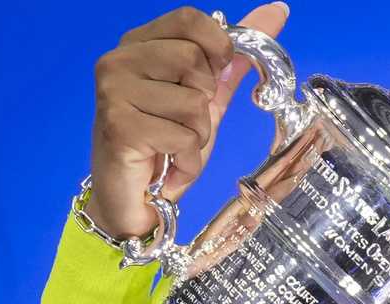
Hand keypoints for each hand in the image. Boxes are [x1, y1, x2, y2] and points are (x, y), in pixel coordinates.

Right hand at [87, 3, 288, 237]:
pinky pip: (184, 136)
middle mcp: (119, 60)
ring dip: (197, 134)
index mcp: (139, 44)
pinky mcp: (119, 126)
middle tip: (182, 123)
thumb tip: (276, 11)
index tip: (214, 76)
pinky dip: (187, 159)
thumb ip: (234, 57)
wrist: (135, 198)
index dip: (216, 48)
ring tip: (173, 146)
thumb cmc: (167, 144)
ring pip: (194, 102)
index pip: (190, 19)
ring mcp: (114, 91)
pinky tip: (168, 164)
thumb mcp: (208, 97)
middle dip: (205, 101)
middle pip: (194, 61)